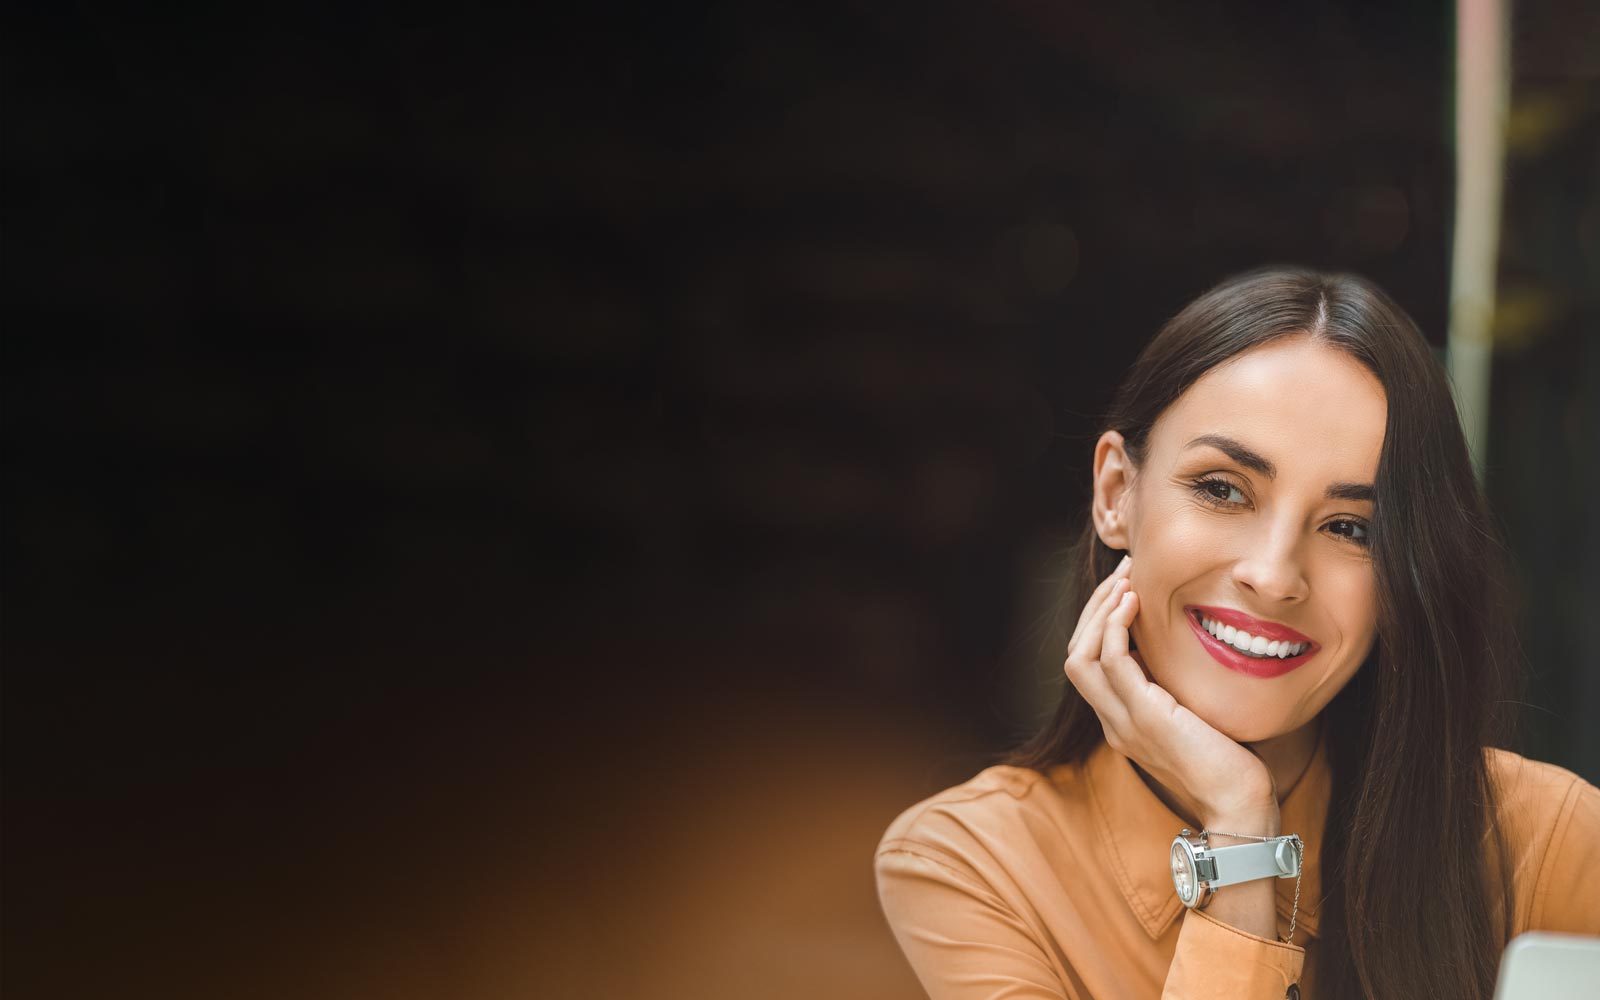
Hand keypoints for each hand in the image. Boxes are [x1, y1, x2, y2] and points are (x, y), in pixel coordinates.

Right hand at [1064, 556, 1277, 830]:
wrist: (1240, 806)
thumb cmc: (1231, 766)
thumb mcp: (1195, 719)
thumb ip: (1179, 692)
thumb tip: (1190, 652)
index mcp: (1122, 724)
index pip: (1089, 666)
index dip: (1100, 624)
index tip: (1127, 591)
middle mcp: (1113, 723)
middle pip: (1075, 656)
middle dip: (1094, 610)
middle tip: (1123, 574)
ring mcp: (1123, 722)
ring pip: (1081, 656)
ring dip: (1100, 612)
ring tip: (1125, 581)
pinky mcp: (1144, 717)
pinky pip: (1111, 662)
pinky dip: (1115, 628)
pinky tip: (1134, 604)